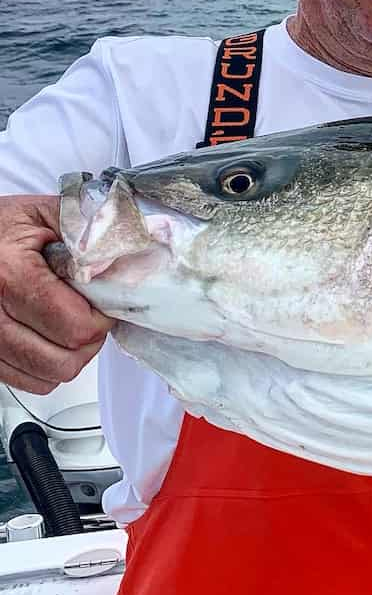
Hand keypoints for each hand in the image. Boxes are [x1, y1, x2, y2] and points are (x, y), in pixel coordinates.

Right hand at [0, 195, 114, 393]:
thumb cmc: (3, 227)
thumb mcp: (47, 213)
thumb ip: (90, 230)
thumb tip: (135, 246)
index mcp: (11, 275)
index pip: (77, 326)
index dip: (103, 317)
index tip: (107, 300)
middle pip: (64, 358)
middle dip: (90, 339)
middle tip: (93, 314)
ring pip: (48, 375)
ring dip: (71, 355)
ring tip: (72, 323)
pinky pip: (27, 381)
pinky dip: (48, 366)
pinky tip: (51, 336)